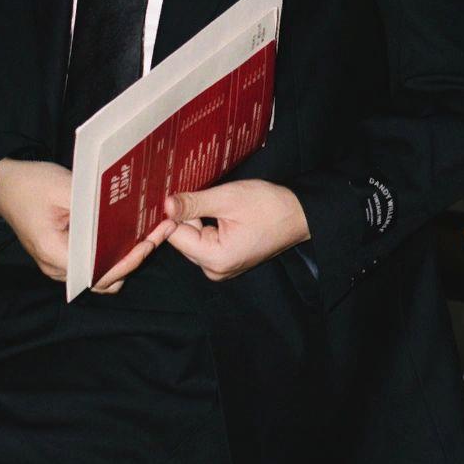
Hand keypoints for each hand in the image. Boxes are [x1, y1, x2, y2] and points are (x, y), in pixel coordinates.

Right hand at [0, 156, 176, 292]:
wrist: (3, 185)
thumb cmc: (30, 185)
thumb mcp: (65, 187)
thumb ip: (93, 207)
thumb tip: (127, 215)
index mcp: (55, 253)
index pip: (99, 272)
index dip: (128, 261)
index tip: (149, 242)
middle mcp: (57, 267)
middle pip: (103, 278)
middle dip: (133, 259)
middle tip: (159, 232)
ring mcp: (60, 264)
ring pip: (101, 273)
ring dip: (126, 257)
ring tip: (149, 232)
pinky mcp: (65, 255)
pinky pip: (94, 262)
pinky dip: (113, 251)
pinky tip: (131, 231)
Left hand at [163, 179, 309, 281]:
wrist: (299, 215)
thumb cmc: (269, 207)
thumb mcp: (228, 199)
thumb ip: (193, 203)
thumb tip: (165, 205)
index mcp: (214, 259)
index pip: (175, 235)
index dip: (175, 213)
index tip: (179, 193)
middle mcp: (215, 270)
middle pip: (184, 238)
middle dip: (190, 215)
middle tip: (208, 195)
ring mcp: (221, 268)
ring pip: (194, 238)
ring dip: (201, 219)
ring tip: (220, 203)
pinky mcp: (227, 261)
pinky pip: (206, 242)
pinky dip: (210, 225)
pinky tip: (224, 213)